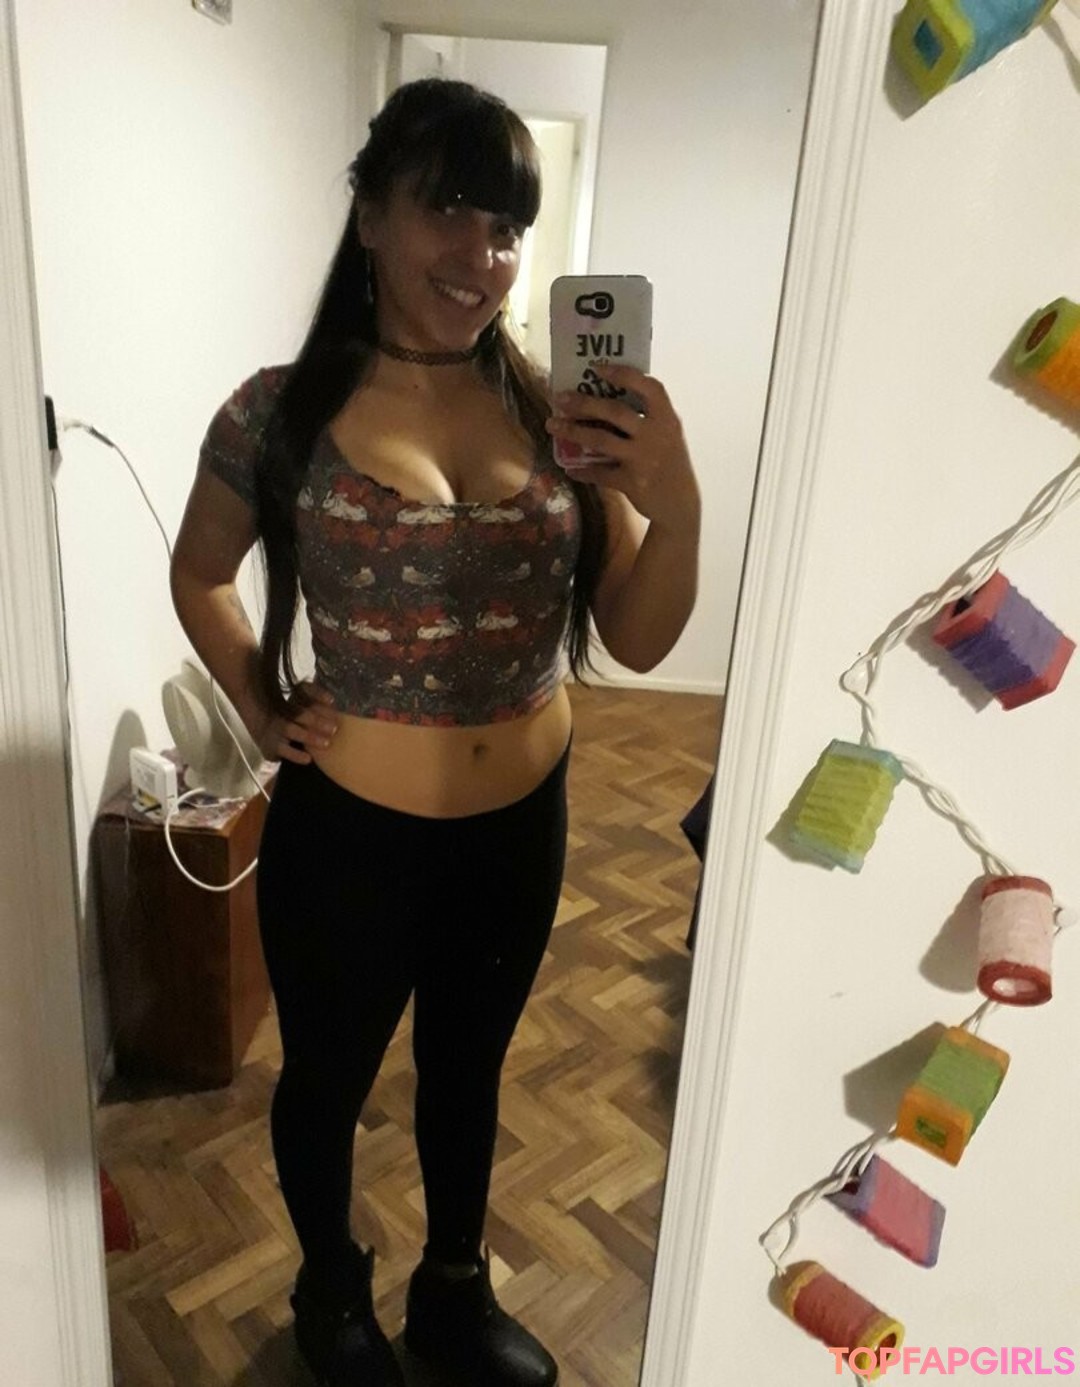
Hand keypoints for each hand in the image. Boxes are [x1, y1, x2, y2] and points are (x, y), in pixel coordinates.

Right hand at [254, 682, 338, 764]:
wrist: (268, 737)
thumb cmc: (298, 721)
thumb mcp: (306, 707)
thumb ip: (321, 705)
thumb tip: (339, 706)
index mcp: (291, 697)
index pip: (303, 690)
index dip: (317, 694)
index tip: (331, 701)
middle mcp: (279, 709)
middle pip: (298, 712)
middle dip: (316, 720)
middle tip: (334, 728)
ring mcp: (273, 727)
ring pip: (291, 729)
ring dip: (309, 736)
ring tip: (326, 743)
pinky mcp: (270, 745)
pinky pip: (283, 750)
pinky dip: (296, 754)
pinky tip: (308, 758)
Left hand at [545, 365, 700, 531]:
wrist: (679, 504)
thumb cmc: (669, 462)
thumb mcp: (667, 435)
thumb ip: (647, 418)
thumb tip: (605, 398)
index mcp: (667, 419)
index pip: (649, 387)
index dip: (624, 374)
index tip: (597, 368)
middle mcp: (656, 435)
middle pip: (614, 412)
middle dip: (583, 403)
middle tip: (559, 398)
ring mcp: (643, 459)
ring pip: (601, 440)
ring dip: (573, 431)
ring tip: (552, 425)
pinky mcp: (632, 483)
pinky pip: (600, 473)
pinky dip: (583, 471)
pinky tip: (570, 468)